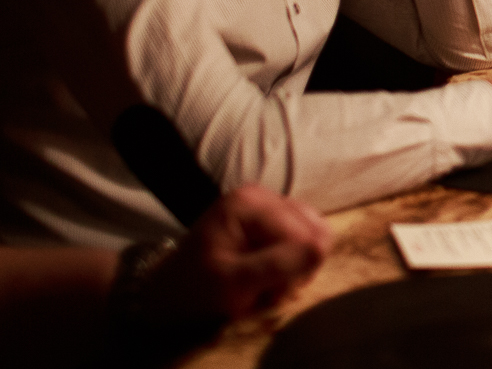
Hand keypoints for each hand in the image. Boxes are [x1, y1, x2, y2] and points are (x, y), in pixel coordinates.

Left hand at [139, 186, 331, 322]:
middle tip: (268, 290)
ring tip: (269, 282)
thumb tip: (320, 250)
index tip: (269, 294)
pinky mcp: (274, 217)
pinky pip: (306, 236)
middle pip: (313, 230)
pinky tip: (272, 272)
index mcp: (249, 203)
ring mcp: (270, 204)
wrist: (171, 292)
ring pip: (315, 232)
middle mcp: (263, 195)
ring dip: (297, 265)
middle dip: (296, 267)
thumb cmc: (195, 289)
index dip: (294, 270)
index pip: (303, 235)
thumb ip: (275, 266)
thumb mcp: (231, 284)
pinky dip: (295, 260)